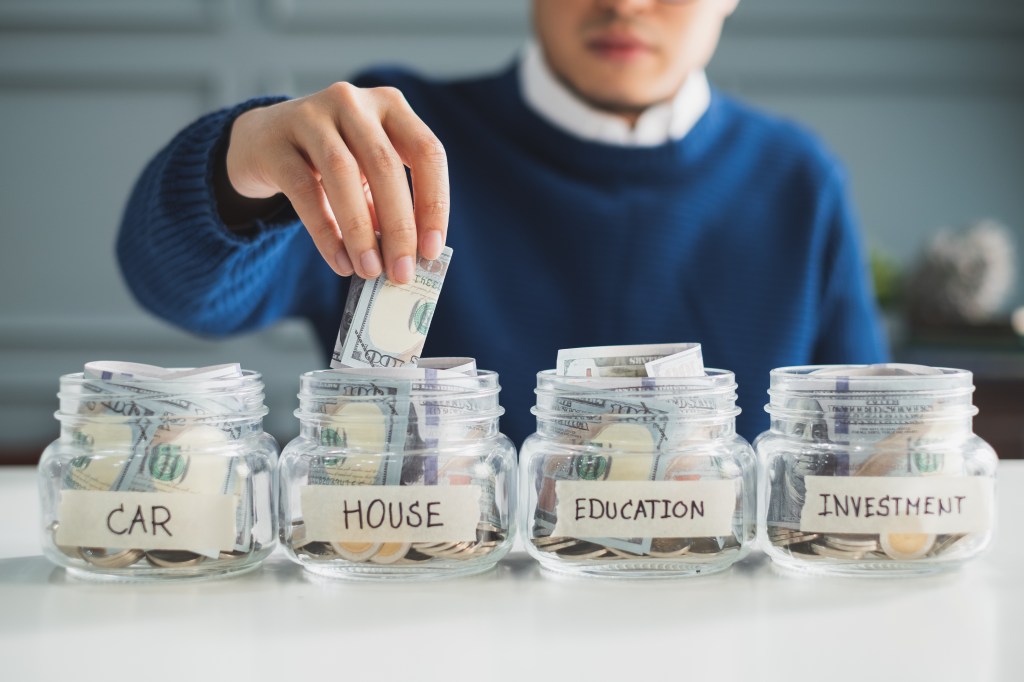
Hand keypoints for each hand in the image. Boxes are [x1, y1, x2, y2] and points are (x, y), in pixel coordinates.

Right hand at [224, 82, 448, 282]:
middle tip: (403, 273)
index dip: (434, 203)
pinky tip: (340, 262)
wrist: (263, 141)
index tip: (433, 251)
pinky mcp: (276, 142)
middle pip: (385, 165)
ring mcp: (311, 115)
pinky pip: (304, 190)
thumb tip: (411, 259)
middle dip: (399, 227)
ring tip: (370, 270)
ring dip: (361, 231)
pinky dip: (325, 231)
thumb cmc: (330, 162)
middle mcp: (354, 102)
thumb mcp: (367, 174)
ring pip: (344, 174)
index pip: (427, 152)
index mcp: (391, 106)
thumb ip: (388, 207)